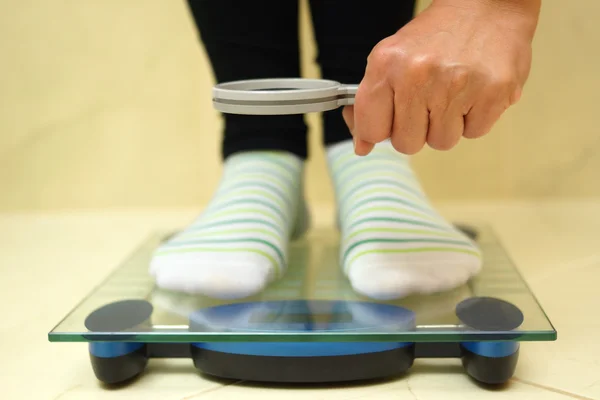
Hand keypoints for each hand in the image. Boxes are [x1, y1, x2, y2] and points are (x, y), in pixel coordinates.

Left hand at [345, 0, 539, 154]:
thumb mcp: (393, 58)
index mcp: (387, 64)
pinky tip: (473, 91)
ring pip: (441, 142)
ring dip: (447, 125)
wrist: (488, 5)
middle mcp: (418, 74)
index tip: (389, 123)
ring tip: (453, 93)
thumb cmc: (437, 36)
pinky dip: (474, 118)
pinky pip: (474, 133)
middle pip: (406, 144)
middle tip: (428, 100)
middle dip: (417, 129)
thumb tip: (362, 146)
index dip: (380, 131)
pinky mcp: (493, 93)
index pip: (372, 129)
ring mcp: (457, 85)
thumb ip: (373, 102)